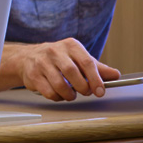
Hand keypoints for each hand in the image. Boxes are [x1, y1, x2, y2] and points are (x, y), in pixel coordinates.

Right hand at [1, 39, 119, 100]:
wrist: (27, 57)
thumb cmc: (58, 59)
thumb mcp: (78, 58)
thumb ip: (97, 67)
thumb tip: (115, 75)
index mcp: (70, 46)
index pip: (86, 62)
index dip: (95, 79)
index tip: (100, 91)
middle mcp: (54, 51)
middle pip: (72, 72)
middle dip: (82, 87)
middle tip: (85, 92)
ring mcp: (41, 62)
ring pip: (59, 84)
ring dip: (69, 95)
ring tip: (71, 94)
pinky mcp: (32, 74)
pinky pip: (49, 92)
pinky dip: (57, 97)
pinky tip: (58, 93)